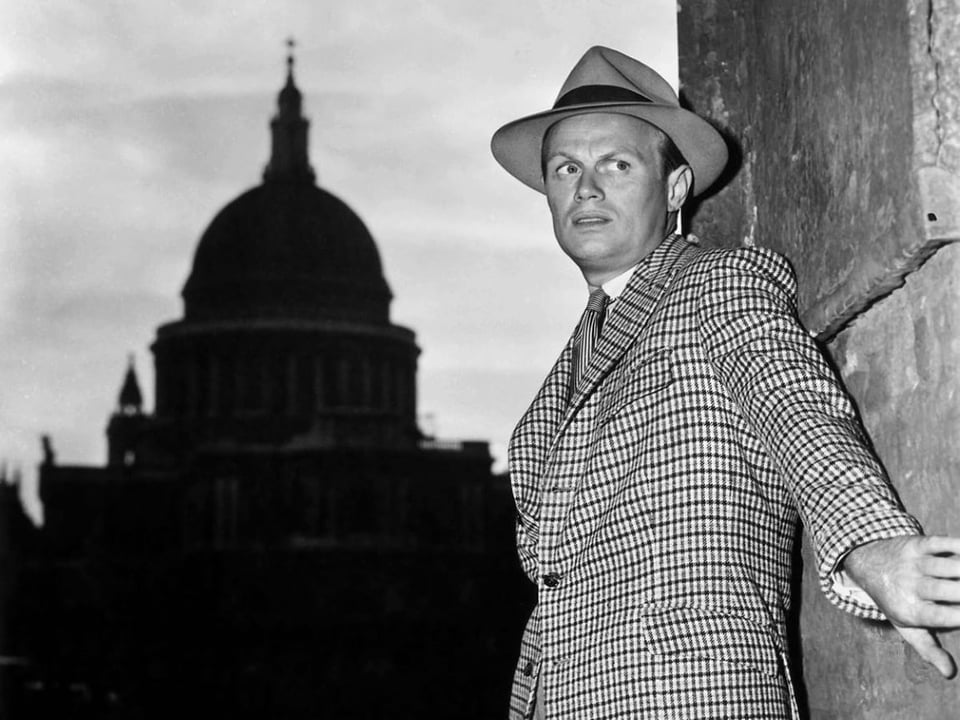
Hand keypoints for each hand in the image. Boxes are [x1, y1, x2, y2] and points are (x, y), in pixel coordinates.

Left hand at [843, 535, 959, 678]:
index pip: (942, 616)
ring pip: (948, 566)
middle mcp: (910, 586)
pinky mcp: (915, 545)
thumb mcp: (905, 625)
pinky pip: (939, 543)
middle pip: (948, 590)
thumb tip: (949, 673)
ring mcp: (912, 564)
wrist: (867, 565)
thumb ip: (928, 648)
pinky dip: (958, 546)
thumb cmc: (896, 600)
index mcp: (910, 610)